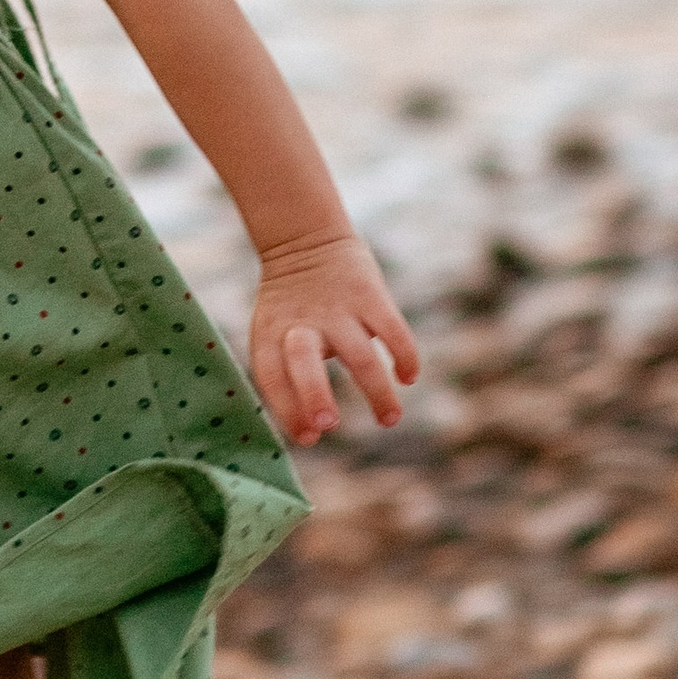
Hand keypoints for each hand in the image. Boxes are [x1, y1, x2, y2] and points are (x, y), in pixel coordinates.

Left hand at [249, 229, 418, 445]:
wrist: (305, 239)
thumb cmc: (290, 307)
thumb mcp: (273, 334)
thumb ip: (288, 377)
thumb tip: (310, 434)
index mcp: (270, 334)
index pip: (271, 377)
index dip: (287, 410)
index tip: (309, 439)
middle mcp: (301, 323)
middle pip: (303, 361)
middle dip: (314, 394)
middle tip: (328, 425)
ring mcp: (336, 309)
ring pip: (359, 356)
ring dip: (377, 392)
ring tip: (389, 421)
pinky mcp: (368, 295)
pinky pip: (392, 330)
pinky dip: (403, 356)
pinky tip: (407, 378)